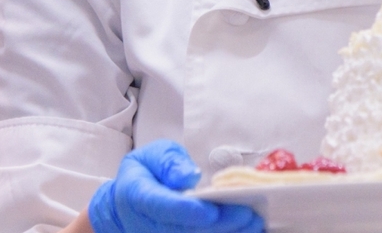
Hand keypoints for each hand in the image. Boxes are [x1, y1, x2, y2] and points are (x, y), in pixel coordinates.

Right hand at [88, 140, 262, 232]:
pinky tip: (247, 230)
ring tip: (255, 223)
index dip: (187, 211)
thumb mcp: (152, 155)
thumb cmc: (145, 173)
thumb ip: (169, 163)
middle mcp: (148, 223)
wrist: (126, 206)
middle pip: (184, 229)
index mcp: (138, 195)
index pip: (162, 207)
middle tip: (250, 215)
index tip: (212, 211)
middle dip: (220, 224)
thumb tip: (190, 176)